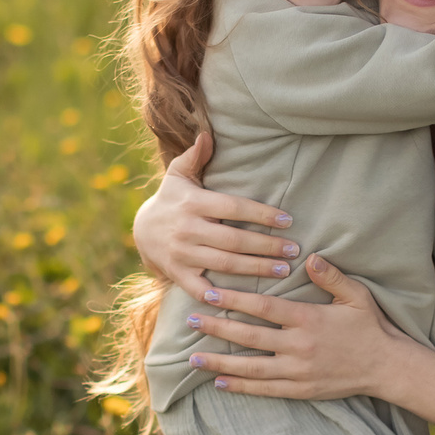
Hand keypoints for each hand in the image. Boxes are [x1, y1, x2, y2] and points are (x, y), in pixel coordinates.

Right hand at [131, 130, 298, 301]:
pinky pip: (201, 289)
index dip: (261, 214)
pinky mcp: (178, 274)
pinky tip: (245, 299)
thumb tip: (207, 135)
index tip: (287, 220)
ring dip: (256, 268)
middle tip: (293, 249)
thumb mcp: (178, 175)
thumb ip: (194, 156)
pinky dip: (221, 297)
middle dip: (267, 246)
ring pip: (225, 264)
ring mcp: (182, 254)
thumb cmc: (171, 199)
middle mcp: (187, 229)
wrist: (140, 231)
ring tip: (283, 269)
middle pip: (234, 240)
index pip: (233, 208)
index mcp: (193, 203)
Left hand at [181, 256, 414, 399]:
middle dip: (216, 328)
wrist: (387, 366)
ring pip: (251, 367)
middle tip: (189, 321)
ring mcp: (298, 371)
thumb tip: (309, 256)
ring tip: (192, 359)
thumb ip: (331, 276)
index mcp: (308, 319)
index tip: (209, 292)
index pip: (263, 308)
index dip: (234, 300)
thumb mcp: (356, 295)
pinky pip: (265, 389)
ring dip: (220, 363)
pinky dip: (241, 387)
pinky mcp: (301, 390)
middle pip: (249, 336)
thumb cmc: (370, 327)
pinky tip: (220, 384)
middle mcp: (299, 346)